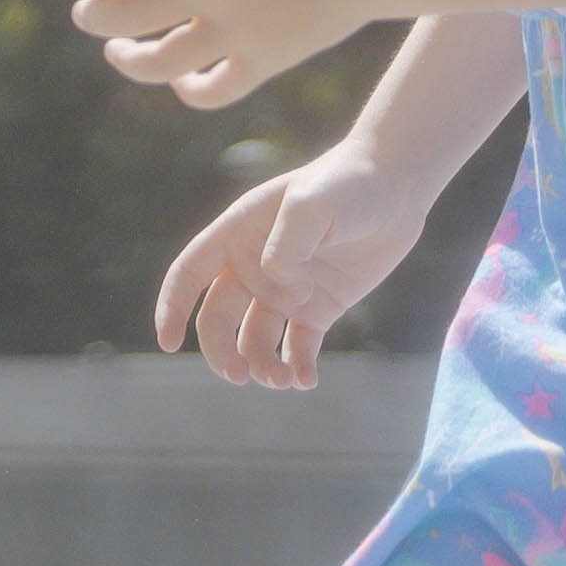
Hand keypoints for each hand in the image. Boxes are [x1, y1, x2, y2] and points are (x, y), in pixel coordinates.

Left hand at [65, 0, 388, 106]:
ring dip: (128, 61)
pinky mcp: (267, 59)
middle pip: (128, 16)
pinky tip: (180, 77)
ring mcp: (239, 28)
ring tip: (117, 51)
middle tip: (85, 15)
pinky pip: (213, 91)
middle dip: (95, 19)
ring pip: (160, 63)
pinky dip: (188, 89)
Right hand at [153, 149, 434, 389]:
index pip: (189, 274)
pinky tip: (306, 380)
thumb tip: (286, 294)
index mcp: (238, 235)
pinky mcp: (319, 307)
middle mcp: (254, 266)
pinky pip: (298, 347)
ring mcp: (286, 290)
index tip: (168, 343)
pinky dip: (298, 367)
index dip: (172, 308)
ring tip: (285, 380)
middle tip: (241, 376)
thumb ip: (286, 248)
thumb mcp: (310, 205)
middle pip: (218, 319)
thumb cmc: (347, 184)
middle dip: (222, 352)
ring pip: (256, 340)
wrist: (397, 185)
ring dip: (262, 366)